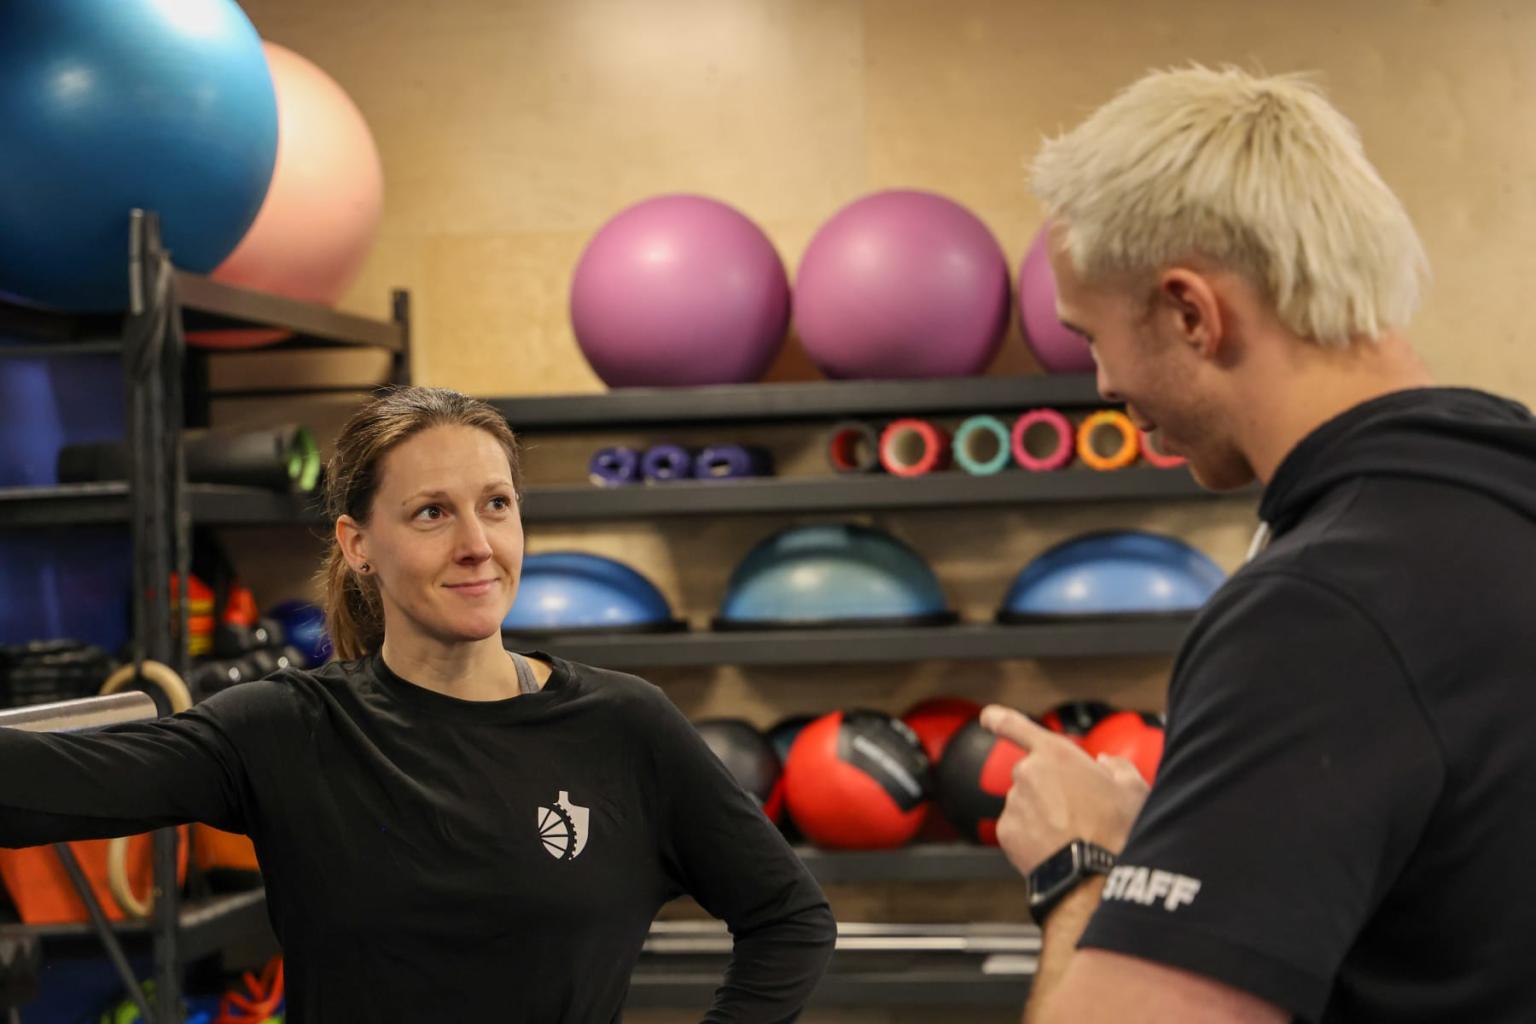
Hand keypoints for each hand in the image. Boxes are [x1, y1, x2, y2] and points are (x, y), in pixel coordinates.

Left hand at [980, 705, 1150, 877]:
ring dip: (1041, 814)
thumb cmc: (1118, 829)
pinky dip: (1031, 837)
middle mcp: (1027, 772)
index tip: (987, 717)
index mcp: (1055, 754)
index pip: (1016, 725)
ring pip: (1025, 804)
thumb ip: (1117, 767)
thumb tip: (1105, 762)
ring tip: (1070, 836)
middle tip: (1078, 813)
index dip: (999, 719)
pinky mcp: (1006, 832)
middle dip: (1048, 788)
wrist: (1095, 877)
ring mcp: (1013, 803)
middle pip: (1032, 774)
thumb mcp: (1133, 790)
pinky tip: (1055, 849)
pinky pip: (1018, 829)